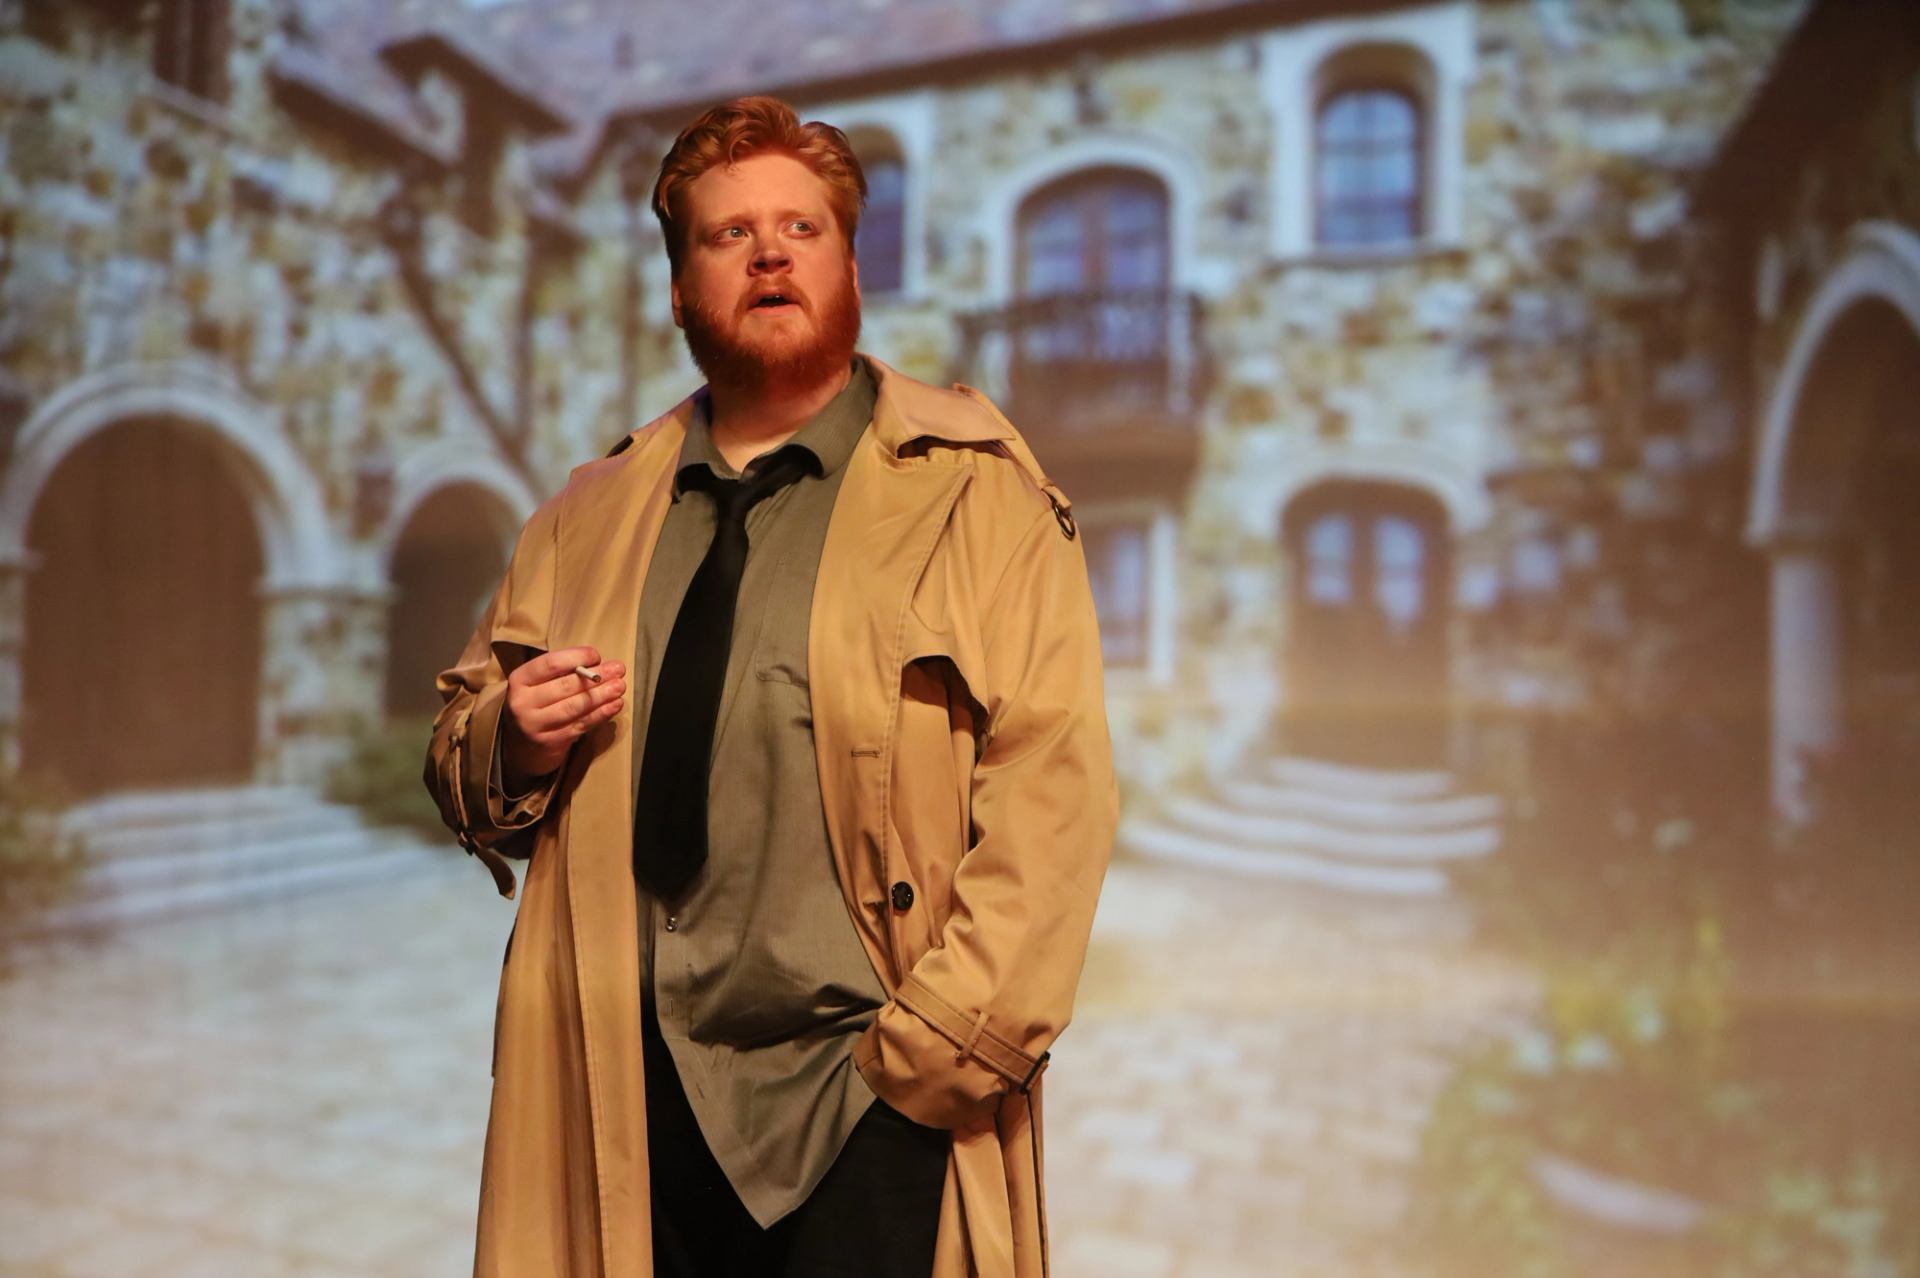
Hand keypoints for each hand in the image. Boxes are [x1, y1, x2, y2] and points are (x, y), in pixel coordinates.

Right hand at [499, 647, 626, 789]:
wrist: (519, 746)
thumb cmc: (534, 704)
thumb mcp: (535, 685)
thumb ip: (560, 673)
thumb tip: (598, 663)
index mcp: (519, 680)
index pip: (550, 664)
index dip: (576, 657)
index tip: (596, 655)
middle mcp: (523, 703)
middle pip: (565, 686)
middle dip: (597, 676)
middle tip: (618, 669)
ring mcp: (536, 725)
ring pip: (575, 707)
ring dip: (602, 695)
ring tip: (620, 686)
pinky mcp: (551, 742)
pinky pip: (581, 724)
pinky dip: (601, 714)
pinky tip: (615, 705)